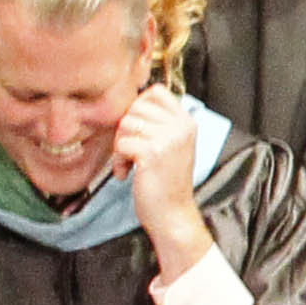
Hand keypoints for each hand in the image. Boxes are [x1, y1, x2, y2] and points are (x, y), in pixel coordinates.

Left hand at [118, 82, 212, 275]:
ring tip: (128, 163)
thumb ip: (157, 123)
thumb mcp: (169, 145)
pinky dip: (118, 160)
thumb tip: (128, 104)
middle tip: (128, 152)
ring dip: (120, 145)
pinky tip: (126, 174)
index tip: (135, 131)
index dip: (137, 107)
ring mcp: (169, 138)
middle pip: (135, 107)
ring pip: (126, 123)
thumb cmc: (165, 182)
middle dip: (124, 129)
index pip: (155, 92)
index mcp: (187, 121)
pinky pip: (122, 143)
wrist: (172, 213)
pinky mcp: (153, 152)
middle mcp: (182, 126)